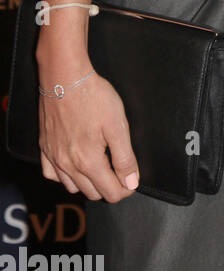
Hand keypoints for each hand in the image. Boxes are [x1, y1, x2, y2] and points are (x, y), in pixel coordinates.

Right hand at [39, 71, 139, 201]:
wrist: (65, 77)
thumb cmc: (93, 97)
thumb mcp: (118, 125)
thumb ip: (125, 158)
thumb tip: (132, 182)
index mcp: (89, 162)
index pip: (110, 192)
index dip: (126, 189)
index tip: (133, 180)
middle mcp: (68, 165)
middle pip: (92, 193)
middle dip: (109, 187)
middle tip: (120, 171)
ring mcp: (53, 158)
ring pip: (72, 187)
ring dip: (88, 183)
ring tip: (101, 167)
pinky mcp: (44, 148)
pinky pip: (52, 175)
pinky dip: (65, 176)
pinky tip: (74, 165)